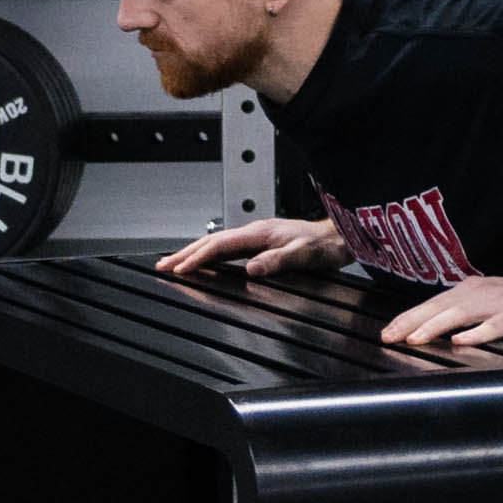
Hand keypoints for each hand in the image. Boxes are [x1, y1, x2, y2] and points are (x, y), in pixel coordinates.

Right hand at [160, 216, 347, 279]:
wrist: (340, 237)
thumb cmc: (324, 246)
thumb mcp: (303, 255)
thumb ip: (278, 261)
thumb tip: (251, 269)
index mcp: (259, 233)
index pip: (219, 246)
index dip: (197, 258)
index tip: (179, 270)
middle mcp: (254, 232)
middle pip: (211, 241)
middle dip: (184, 254)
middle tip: (161, 266)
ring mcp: (256, 237)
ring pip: (216, 244)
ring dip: (193, 253)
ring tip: (173, 264)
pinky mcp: (260, 243)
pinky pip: (227, 249)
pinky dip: (208, 255)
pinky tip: (203, 262)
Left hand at [376, 272, 502, 351]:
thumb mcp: (488, 304)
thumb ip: (463, 313)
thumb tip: (431, 330)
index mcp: (470, 290)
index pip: (432, 304)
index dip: (408, 317)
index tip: (386, 332)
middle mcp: (481, 292)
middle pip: (440, 306)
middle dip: (411, 321)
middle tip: (390, 336)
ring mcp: (500, 302)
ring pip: (461, 313)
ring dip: (435, 325)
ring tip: (415, 338)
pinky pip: (494, 325)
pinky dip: (476, 333)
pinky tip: (460, 341)